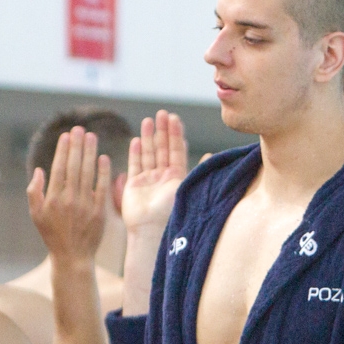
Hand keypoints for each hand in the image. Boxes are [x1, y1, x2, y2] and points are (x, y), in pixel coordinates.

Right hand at [30, 126, 109, 266]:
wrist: (72, 257)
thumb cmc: (52, 235)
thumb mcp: (35, 215)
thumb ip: (34, 191)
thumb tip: (39, 170)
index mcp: (52, 198)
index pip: (59, 167)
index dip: (63, 150)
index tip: (67, 135)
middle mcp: (69, 199)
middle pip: (74, 166)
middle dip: (77, 145)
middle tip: (80, 129)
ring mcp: (85, 205)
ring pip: (88, 173)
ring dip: (90, 153)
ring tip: (92, 137)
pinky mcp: (99, 212)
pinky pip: (101, 187)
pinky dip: (103, 172)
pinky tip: (104, 158)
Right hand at [121, 111, 187, 233]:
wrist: (152, 229)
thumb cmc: (172, 211)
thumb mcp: (188, 188)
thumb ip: (197, 171)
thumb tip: (210, 155)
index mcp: (178, 177)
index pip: (177, 150)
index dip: (176, 134)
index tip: (174, 118)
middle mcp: (163, 177)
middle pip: (163, 149)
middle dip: (162, 131)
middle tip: (162, 113)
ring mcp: (148, 181)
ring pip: (148, 154)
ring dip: (148, 137)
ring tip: (148, 121)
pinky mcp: (133, 186)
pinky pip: (134, 165)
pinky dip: (135, 153)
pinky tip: (136, 140)